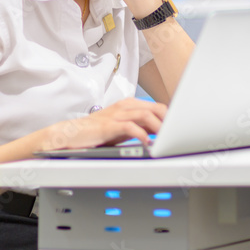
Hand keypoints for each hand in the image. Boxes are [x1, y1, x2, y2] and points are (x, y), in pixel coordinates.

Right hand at [40, 98, 166, 150]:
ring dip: (158, 127)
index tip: (179, 129)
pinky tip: (147, 144)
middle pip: (154, 107)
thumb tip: (160, 133)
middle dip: (168, 120)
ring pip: (145, 115)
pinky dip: (141, 135)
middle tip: (176, 134)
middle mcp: (124, 107)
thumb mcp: (122, 129)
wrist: (70, 134)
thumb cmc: (96, 133)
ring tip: (166, 139)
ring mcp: (116, 115)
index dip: (170, 117)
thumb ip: (140, 128)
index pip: (156, 107)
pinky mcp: (108, 125)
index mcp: (129, 105)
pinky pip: (129, 127)